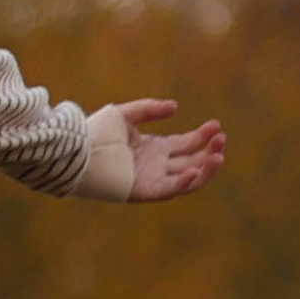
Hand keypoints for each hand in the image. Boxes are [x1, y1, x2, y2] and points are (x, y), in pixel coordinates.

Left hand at [81, 98, 226, 203]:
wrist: (78, 151)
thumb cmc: (97, 133)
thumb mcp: (126, 115)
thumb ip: (149, 109)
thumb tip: (175, 107)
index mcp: (155, 148)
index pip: (187, 144)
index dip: (203, 136)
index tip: (215, 125)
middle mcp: (157, 165)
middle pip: (192, 161)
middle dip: (209, 151)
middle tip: (221, 139)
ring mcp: (152, 178)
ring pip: (187, 178)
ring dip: (205, 169)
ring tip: (218, 155)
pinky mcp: (143, 191)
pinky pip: (168, 190)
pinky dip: (183, 183)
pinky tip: (195, 171)